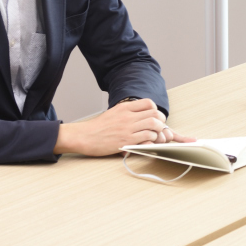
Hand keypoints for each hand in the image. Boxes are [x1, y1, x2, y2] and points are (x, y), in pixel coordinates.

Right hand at [55, 99, 193, 155]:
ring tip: (154, 136)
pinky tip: (148, 142)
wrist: (84, 136)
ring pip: (154, 124)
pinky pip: (147, 137)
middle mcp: (128, 115)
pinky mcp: (127, 140)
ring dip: (158, 131)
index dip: (155, 110)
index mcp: (125, 107)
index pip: (149, 103)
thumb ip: (128, 112)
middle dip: (161, 121)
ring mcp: (128, 128)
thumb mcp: (113, 113)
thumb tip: (142, 115)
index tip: (153, 117)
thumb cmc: (98, 127)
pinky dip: (152, 139)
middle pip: (155, 113)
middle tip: (158, 128)